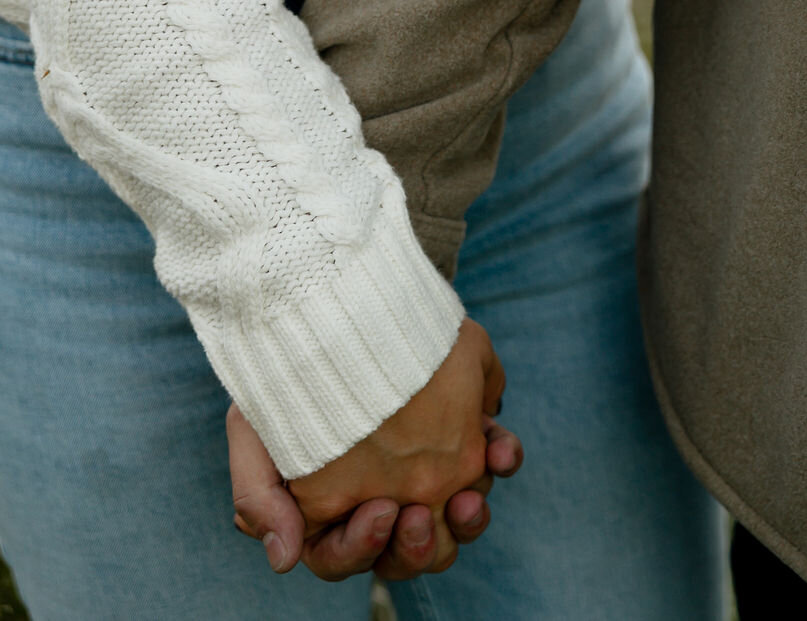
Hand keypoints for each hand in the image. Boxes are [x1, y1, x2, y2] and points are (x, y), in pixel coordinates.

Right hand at [229, 319, 522, 581]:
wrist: (329, 298)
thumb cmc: (287, 368)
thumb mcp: (254, 427)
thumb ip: (257, 498)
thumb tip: (283, 560)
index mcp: (336, 505)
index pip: (351, 556)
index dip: (363, 549)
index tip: (377, 513)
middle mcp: (388, 492)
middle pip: (414, 552)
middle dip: (421, 546)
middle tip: (418, 515)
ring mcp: (432, 462)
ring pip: (460, 519)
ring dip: (468, 520)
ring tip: (466, 499)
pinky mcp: (466, 424)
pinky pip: (495, 457)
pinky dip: (502, 457)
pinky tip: (497, 446)